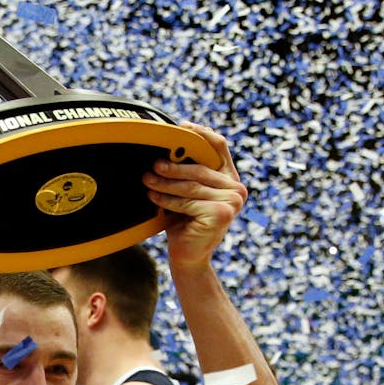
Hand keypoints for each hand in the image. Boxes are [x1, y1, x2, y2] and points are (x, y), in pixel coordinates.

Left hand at [145, 124, 246, 267]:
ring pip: (191, 185)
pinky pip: (187, 201)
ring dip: (165, 182)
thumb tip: (169, 146)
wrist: (189, 256)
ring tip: (147, 179)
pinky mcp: (220, 213)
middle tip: (152, 164)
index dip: (201, 134)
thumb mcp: (188, 193)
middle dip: (173, 165)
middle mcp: (236, 189)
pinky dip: (167, 199)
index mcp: (230, 179)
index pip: (219, 147)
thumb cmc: (185, 223)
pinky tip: (153, 198)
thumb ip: (189, 172)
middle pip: (199, 168)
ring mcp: (231, 201)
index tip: (180, 128)